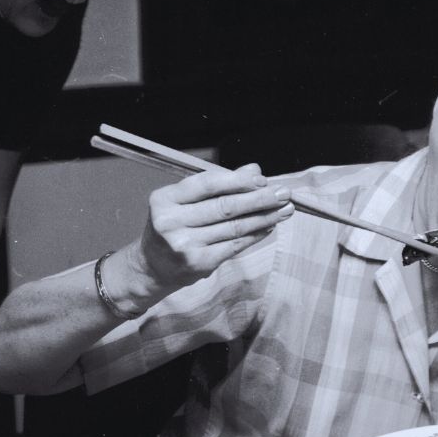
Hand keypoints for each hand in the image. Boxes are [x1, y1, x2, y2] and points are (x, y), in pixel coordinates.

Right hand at [127, 164, 293, 301]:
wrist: (153, 266)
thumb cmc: (173, 226)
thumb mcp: (185, 201)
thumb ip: (218, 184)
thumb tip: (254, 170)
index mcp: (165, 199)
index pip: (207, 184)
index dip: (238, 181)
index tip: (262, 179)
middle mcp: (171, 222)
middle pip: (224, 207)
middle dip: (259, 199)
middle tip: (284, 194)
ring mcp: (184, 245)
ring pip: (234, 227)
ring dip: (264, 217)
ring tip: (284, 210)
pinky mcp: (199, 264)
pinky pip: (234, 246)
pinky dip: (255, 235)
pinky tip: (269, 226)